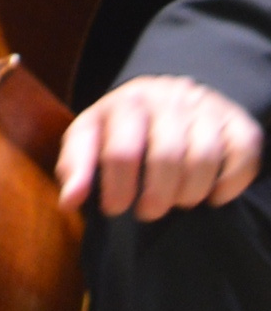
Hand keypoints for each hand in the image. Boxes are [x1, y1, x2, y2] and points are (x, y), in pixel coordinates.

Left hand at [57, 73, 263, 221]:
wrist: (171, 98)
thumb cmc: (124, 130)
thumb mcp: (92, 138)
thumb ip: (76, 167)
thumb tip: (69, 201)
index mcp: (125, 102)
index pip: (121, 150)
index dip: (116, 188)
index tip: (114, 209)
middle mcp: (167, 99)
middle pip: (166, 156)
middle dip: (156, 196)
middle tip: (147, 212)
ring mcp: (206, 108)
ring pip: (204, 158)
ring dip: (189, 193)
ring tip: (177, 202)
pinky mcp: (238, 123)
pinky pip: (241, 158)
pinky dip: (227, 186)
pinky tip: (212, 195)